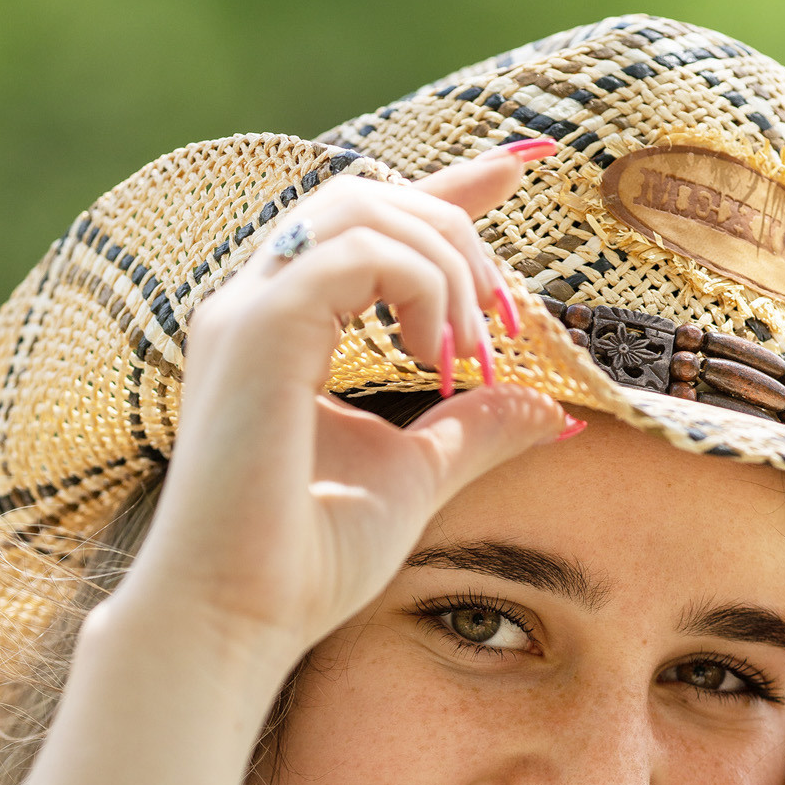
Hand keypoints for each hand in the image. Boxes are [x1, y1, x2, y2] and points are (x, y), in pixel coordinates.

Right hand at [118, 153, 569, 665]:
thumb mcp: (414, 479)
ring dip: (445, 262)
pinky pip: (356, 252)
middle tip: (508, 322)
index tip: (522, 165)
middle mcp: (255, 305)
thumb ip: (473, 431)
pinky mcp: (256, 331)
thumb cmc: (304, 565)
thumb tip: (547, 408)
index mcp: (283, 331)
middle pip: (370, 197)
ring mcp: (248, 312)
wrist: (236, 618)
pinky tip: (438, 357)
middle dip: (459, 232)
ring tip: (471, 353)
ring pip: (363, 206)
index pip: (369, 225)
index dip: (449, 186)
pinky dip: (419, 286)